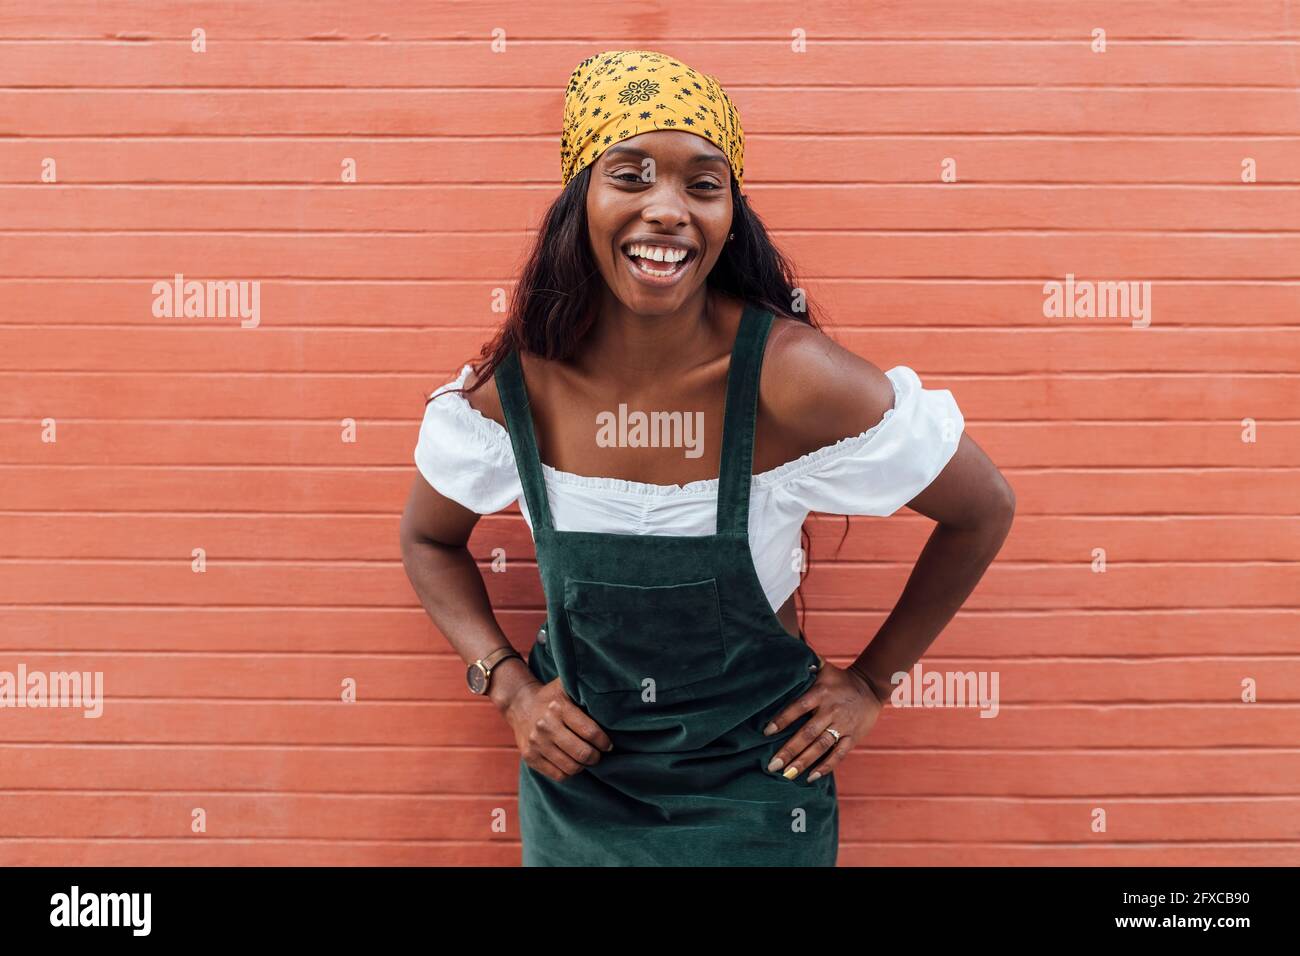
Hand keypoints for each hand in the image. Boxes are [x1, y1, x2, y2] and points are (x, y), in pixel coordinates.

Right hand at [503, 676, 613, 781]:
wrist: (519, 704)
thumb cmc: (552, 697)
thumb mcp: (566, 687)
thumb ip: (585, 689)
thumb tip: (613, 693)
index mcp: (559, 707)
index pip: (590, 732)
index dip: (604, 742)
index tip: (607, 744)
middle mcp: (546, 725)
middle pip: (582, 753)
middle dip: (596, 757)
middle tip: (598, 754)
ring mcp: (536, 743)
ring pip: (571, 767)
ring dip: (583, 766)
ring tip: (585, 758)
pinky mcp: (529, 757)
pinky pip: (558, 775)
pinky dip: (569, 772)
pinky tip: (571, 762)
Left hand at [762, 661, 884, 781]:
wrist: (871, 687)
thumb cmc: (839, 679)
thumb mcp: (823, 667)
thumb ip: (806, 663)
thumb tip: (785, 652)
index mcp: (820, 693)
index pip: (798, 707)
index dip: (783, 719)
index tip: (767, 732)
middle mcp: (831, 711)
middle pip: (808, 733)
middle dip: (790, 750)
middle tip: (773, 765)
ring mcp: (842, 726)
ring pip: (821, 747)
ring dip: (803, 762)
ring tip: (787, 774)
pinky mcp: (852, 737)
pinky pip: (838, 754)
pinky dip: (825, 767)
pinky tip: (811, 777)